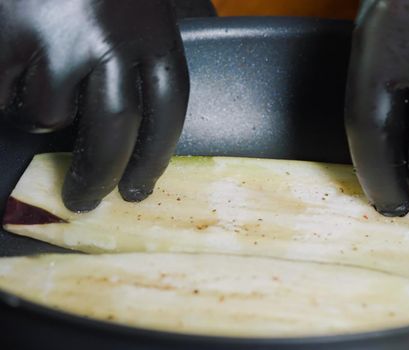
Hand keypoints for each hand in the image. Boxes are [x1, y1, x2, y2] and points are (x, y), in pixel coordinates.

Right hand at [0, 0, 189, 211]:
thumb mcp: (143, 4)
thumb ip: (148, 49)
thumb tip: (152, 116)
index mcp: (155, 31)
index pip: (168, 113)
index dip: (154, 159)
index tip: (139, 188)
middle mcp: (112, 38)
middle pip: (114, 132)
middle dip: (98, 175)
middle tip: (86, 199)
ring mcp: (56, 38)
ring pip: (51, 114)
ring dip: (44, 112)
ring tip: (41, 84)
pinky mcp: (6, 36)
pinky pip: (6, 95)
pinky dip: (7, 94)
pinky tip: (13, 74)